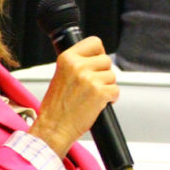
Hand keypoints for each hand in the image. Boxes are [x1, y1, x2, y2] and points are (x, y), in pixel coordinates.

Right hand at [27, 36, 117, 155]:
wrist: (53, 128)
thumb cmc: (56, 106)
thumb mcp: (61, 75)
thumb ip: (76, 64)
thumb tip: (96, 58)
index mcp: (67, 58)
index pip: (94, 42)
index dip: (99, 53)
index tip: (97, 61)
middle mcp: (78, 66)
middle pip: (106, 60)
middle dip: (103, 73)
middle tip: (93, 85)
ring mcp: (90, 79)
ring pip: (112, 76)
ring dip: (107, 87)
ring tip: (92, 96)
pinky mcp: (100, 93)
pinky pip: (115, 91)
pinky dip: (111, 99)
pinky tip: (98, 104)